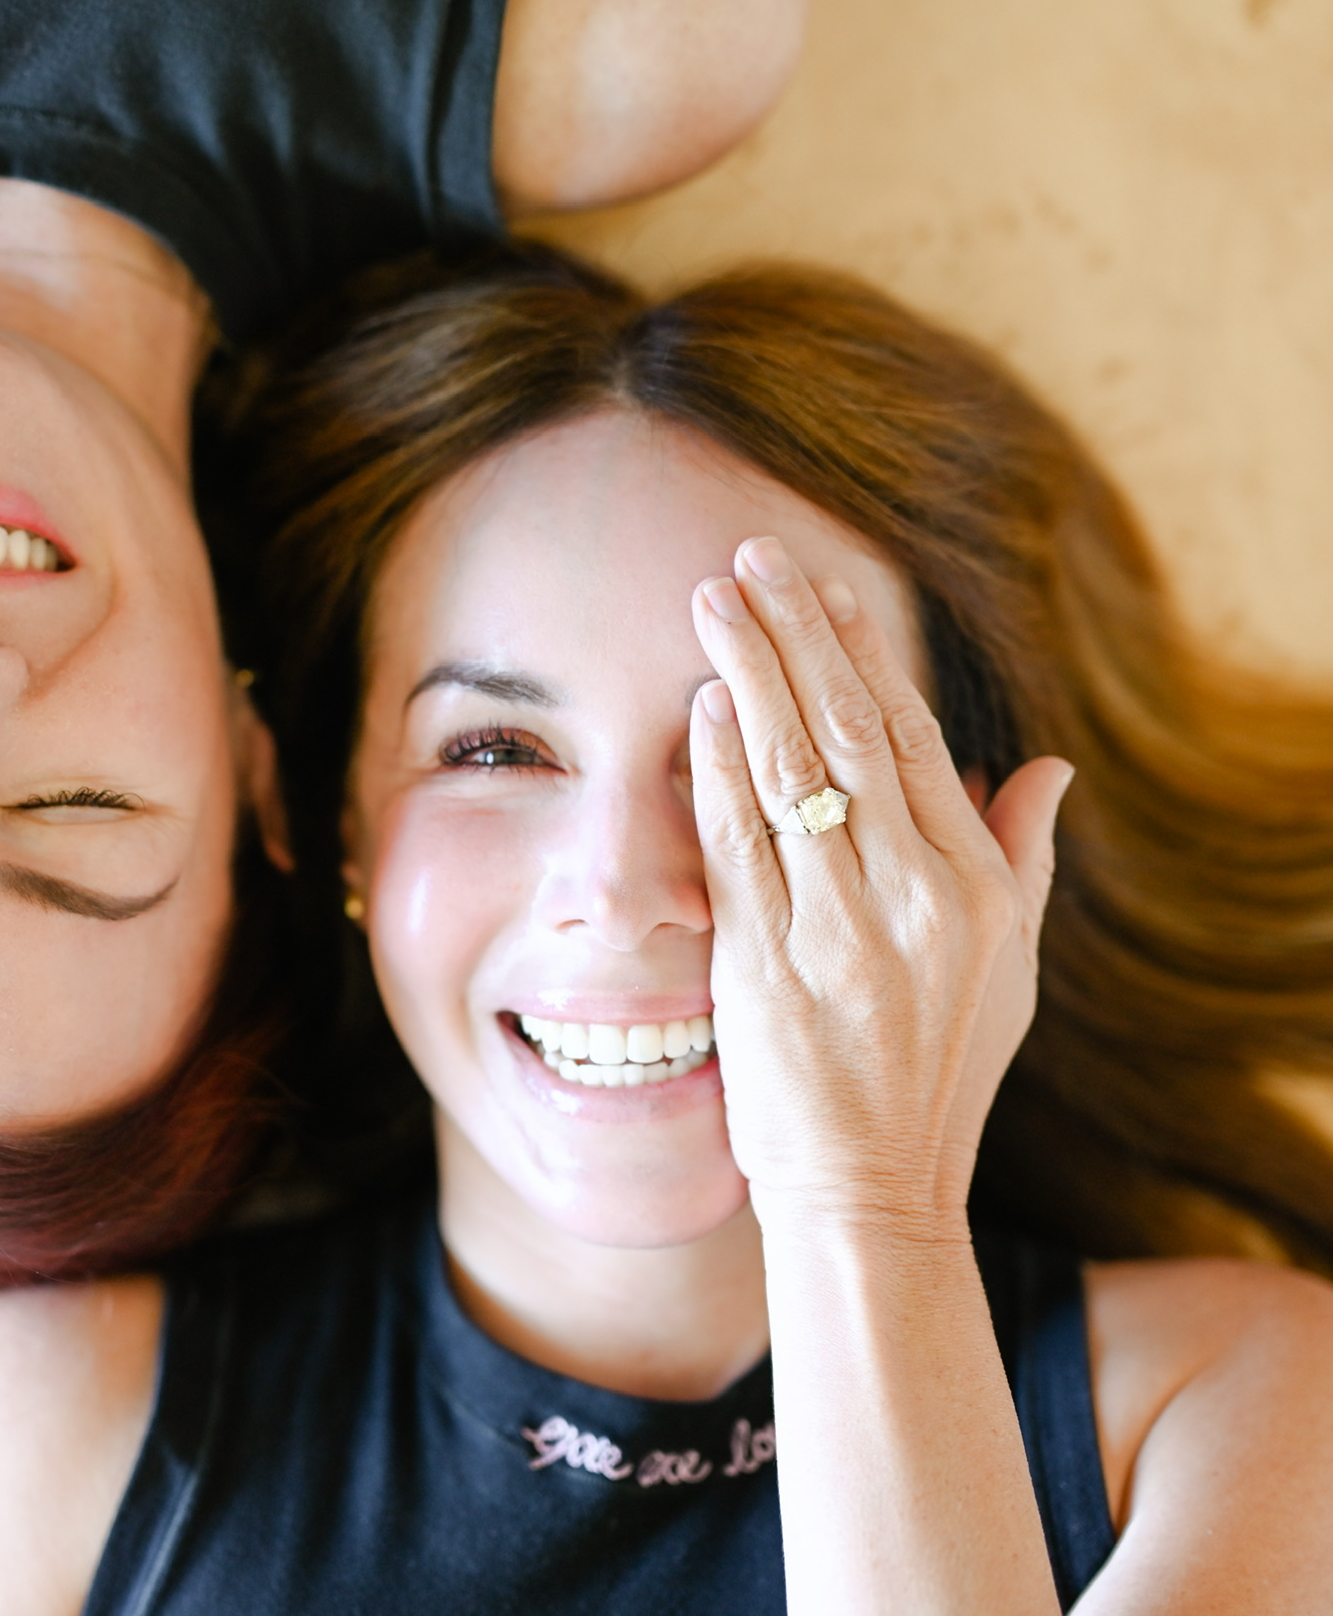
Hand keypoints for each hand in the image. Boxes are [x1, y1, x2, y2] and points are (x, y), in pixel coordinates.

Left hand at [687, 536, 1072, 1231]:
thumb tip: (1047, 766)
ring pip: (790, 776)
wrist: (872, 1190)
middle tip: (754, 558)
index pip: (912, 739)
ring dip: (748, 676)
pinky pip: (739, 850)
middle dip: (798, 634)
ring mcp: (836, 934)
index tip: (828, 588)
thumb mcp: (1008, 970)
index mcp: (973, 889)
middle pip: (847, 734)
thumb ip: (1019, 858)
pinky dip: (718, 773)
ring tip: (712, 602)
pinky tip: (701, 708)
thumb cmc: (936, 1074)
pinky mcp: (763, 971)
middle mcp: (912, 900)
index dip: (866, 654)